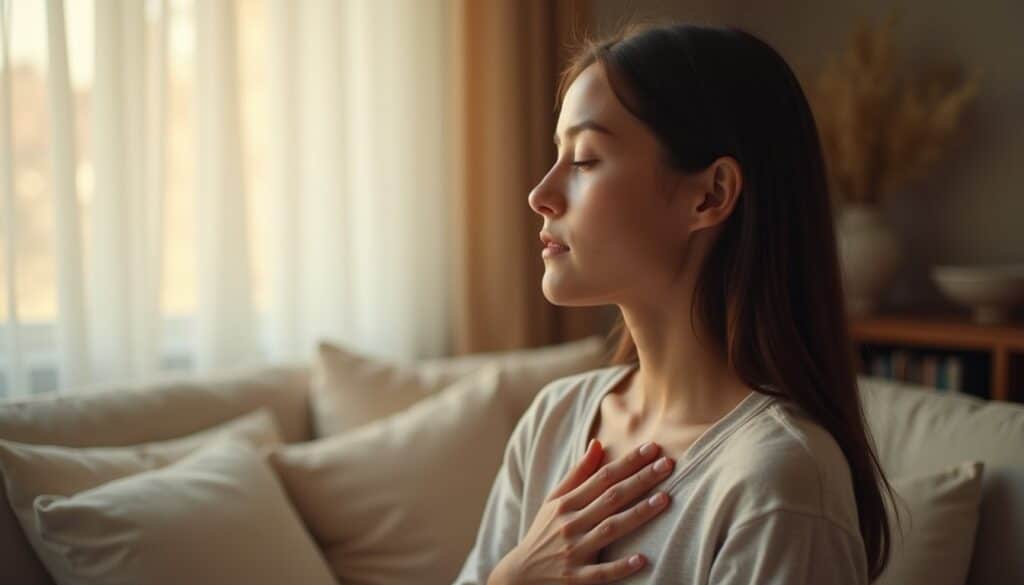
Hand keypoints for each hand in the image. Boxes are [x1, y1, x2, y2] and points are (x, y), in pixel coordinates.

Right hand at [494, 439, 674, 583]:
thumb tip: (597, 443)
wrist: (520, 575)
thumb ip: (578, 474)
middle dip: (640, 479)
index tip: (652, 447)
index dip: (628, 462)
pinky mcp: (576, 579)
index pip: (602, 477)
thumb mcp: (554, 500)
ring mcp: (574, 552)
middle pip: (611, 498)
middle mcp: (570, 524)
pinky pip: (601, 572)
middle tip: (667, 464)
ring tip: (665, 500)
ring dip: (637, 514)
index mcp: (566, 503)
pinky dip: (620, 566)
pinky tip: (641, 559)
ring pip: (610, 530)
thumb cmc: (543, 532)